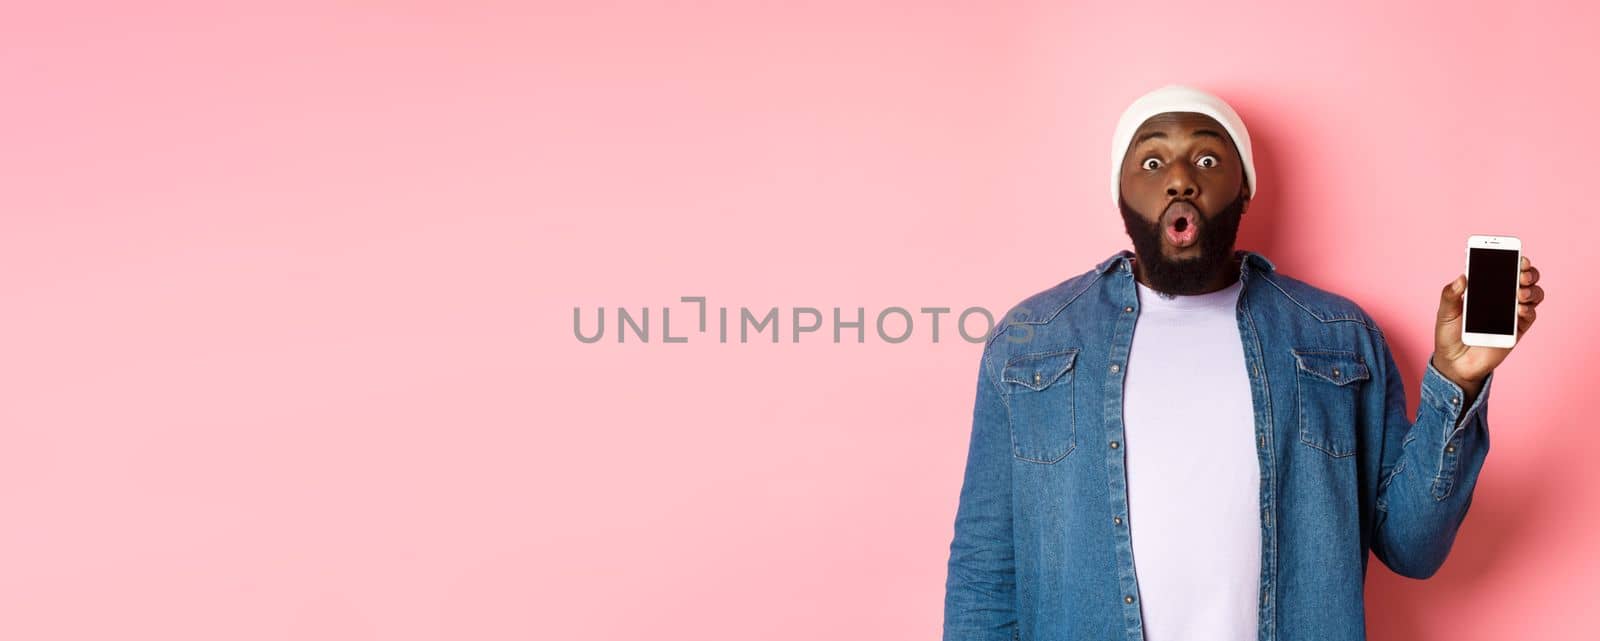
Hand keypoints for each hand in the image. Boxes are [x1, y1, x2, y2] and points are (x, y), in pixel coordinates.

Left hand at [1432, 255, 1543, 402]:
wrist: (1454, 363)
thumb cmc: (1449, 334)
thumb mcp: (1445, 313)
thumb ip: (1450, 295)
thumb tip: (1462, 277)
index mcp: (1485, 288)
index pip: (1502, 268)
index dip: (1512, 259)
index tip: (1515, 254)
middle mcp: (1502, 297)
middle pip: (1524, 278)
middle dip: (1528, 272)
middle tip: (1521, 273)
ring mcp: (1512, 312)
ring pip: (1533, 294)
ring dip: (1531, 289)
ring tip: (1520, 292)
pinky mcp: (1518, 329)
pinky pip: (1530, 315)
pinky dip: (1529, 309)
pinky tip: (1521, 309)